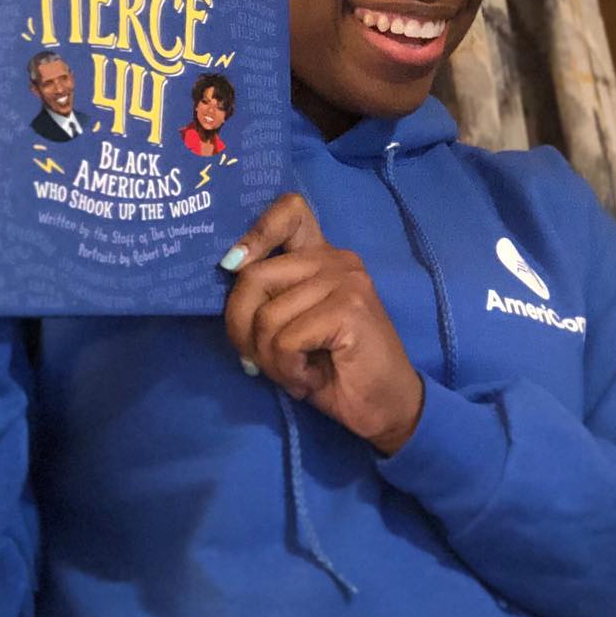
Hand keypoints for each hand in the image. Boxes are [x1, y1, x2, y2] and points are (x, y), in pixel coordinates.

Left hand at [222, 193, 424, 454]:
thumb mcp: (293, 326)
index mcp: (323, 257)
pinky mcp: (350, 309)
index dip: (255, 232)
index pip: (290, 210)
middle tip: (260, 361)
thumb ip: (269, 299)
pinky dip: (287, 369)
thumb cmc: (335, 370)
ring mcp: (346, 281)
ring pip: (266, 316)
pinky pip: (285, 340)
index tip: (233, 265)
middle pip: (253, 276)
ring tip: (295, 373)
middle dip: (241, 328)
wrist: (386, 406)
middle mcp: (337, 259)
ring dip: (268, 359)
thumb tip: (229, 282)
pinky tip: (309, 378)